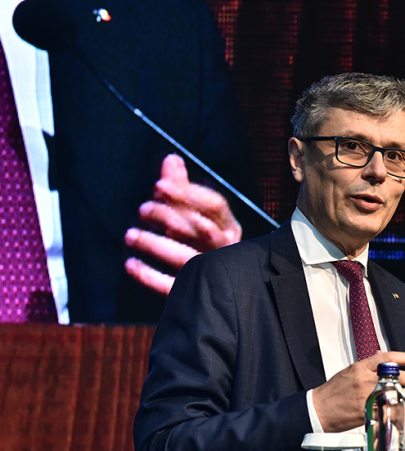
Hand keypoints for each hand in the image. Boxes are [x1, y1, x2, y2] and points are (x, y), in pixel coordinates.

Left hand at [124, 154, 242, 294]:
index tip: (158, 185)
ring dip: (155, 244)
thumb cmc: (203, 244)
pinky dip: (149, 275)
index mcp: (229, 227)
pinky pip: (171, 286)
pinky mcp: (195, 292)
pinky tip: (130, 264)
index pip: (215, 206)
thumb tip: (172, 159)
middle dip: (168, 215)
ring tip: (130, 235)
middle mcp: (225, 248)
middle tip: (142, 209)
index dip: (187, 194)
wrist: (218, 288)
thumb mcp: (196, 214)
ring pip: (185, 256)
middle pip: (199, 229)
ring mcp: (212, 271)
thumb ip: (183, 189)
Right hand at [312, 351, 404, 432]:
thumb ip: (367, 365)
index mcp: (360, 368)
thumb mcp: (349, 372)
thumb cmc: (333, 391)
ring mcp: (368, 396)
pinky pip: (390, 408)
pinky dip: (400, 408)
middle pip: (398, 376)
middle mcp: (366, 380)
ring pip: (398, 393)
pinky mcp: (368, 411)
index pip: (387, 358)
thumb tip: (381, 356)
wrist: (319, 410)